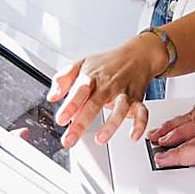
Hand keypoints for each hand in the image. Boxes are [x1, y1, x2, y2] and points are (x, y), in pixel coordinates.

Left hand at [47, 34, 165, 147]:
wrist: (137, 54)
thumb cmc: (108, 63)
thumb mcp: (82, 63)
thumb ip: (64, 79)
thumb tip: (52, 96)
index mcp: (92, 77)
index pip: (79, 91)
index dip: (70, 105)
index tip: (61, 119)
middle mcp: (108, 85)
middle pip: (95, 104)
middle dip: (81, 123)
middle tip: (70, 139)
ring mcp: (124, 93)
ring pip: (120, 109)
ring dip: (111, 125)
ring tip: (100, 139)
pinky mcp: (137, 99)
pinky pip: (142, 112)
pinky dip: (140, 125)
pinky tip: (133, 136)